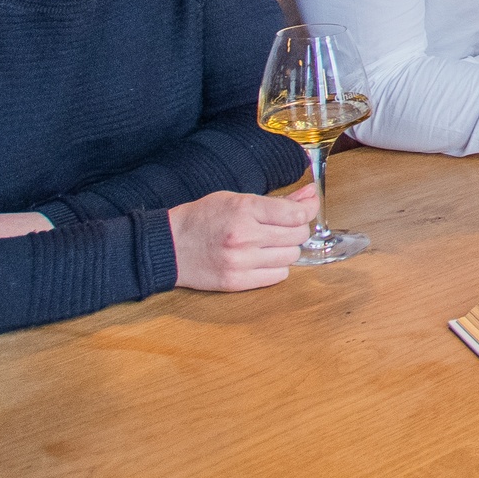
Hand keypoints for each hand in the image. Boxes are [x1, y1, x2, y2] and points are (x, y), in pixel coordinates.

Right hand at [167, 189, 320, 290]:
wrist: (168, 246)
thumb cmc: (202, 218)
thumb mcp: (236, 199)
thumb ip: (277, 200)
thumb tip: (309, 194)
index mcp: (244, 210)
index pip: (295, 214)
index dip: (308, 209)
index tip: (308, 206)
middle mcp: (244, 236)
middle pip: (297, 235)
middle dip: (297, 228)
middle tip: (286, 225)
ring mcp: (241, 262)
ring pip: (291, 256)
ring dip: (287, 248)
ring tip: (271, 242)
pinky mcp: (237, 282)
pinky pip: (278, 276)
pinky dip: (278, 267)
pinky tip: (264, 258)